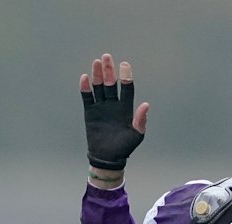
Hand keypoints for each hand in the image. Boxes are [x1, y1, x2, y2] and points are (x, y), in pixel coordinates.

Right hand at [80, 53, 148, 171]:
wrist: (108, 158)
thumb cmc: (125, 148)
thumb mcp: (136, 135)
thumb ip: (141, 120)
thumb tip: (146, 105)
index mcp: (126, 109)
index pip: (127, 89)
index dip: (126, 77)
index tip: (124, 65)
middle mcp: (113, 105)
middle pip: (111, 84)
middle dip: (109, 71)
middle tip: (106, 57)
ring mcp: (101, 107)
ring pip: (99, 87)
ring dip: (98, 75)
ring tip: (97, 63)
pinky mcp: (90, 112)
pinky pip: (87, 98)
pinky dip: (86, 88)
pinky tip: (85, 78)